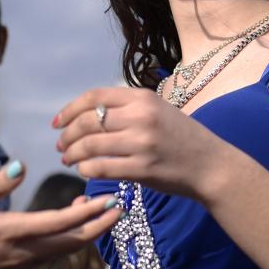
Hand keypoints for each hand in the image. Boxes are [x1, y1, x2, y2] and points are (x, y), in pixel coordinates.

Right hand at [0, 160, 120, 268]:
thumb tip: (21, 166)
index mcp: (11, 232)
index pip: (61, 223)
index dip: (90, 212)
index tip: (111, 200)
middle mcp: (21, 254)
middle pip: (72, 243)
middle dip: (100, 225)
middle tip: (120, 208)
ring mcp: (20, 267)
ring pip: (62, 251)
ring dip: (83, 232)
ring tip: (94, 208)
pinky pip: (49, 256)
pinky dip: (65, 240)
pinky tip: (65, 224)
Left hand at [55, 87, 227, 200]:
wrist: (211, 165)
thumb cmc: (182, 138)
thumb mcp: (158, 110)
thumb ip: (128, 107)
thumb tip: (88, 113)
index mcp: (143, 97)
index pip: (94, 97)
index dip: (69, 109)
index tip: (57, 122)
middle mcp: (141, 116)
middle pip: (87, 121)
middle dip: (67, 135)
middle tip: (60, 145)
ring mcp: (142, 143)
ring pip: (90, 145)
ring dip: (72, 153)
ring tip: (68, 159)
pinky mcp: (143, 168)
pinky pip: (101, 167)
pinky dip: (86, 169)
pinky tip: (85, 171)